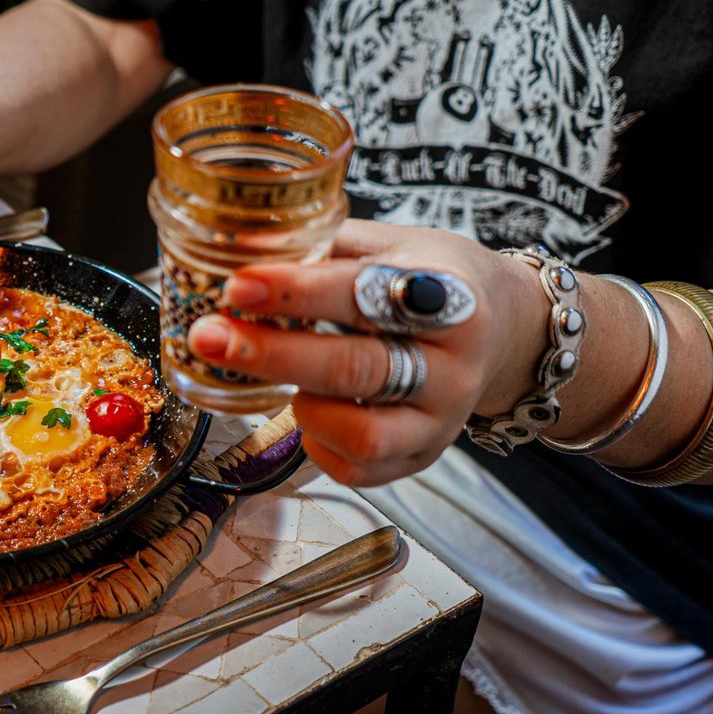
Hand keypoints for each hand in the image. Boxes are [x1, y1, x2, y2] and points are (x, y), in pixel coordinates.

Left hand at [186, 220, 549, 486]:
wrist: (503, 329)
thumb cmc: (430, 279)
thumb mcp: (392, 244)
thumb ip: (324, 247)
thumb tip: (239, 249)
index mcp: (450, 296)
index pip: (363, 294)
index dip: (295, 291)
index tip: (237, 286)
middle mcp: (454, 365)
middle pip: (355, 368)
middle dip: (272, 354)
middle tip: (209, 336)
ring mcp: (442, 419)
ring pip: (363, 434)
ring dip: (304, 406)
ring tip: (282, 381)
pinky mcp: (423, 456)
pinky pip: (359, 469)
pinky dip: (319, 442)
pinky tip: (309, 410)